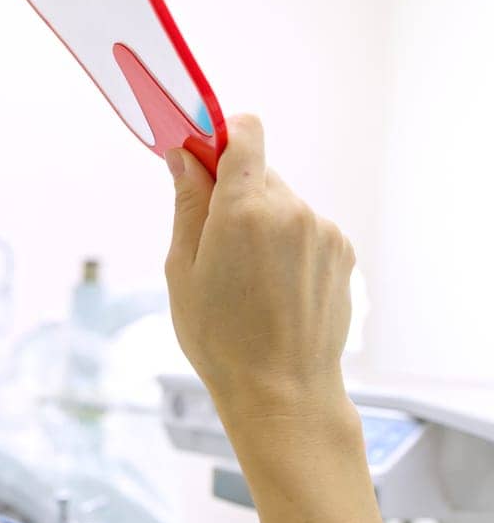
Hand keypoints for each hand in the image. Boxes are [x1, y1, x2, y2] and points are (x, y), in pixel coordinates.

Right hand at [166, 115, 355, 419]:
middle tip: (213, 245)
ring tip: (246, 278)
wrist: (282, 390)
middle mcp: (291, 210)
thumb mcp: (182, 270)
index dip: (220, 136)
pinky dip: (286, 244)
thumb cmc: (220, 338)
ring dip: (260, 223)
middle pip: (257, 172)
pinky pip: (304, 227)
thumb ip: (187, 204)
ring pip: (281, 202)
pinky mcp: (341, 250)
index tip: (200, 160)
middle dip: (231, 195)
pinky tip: (272, 287)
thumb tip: (183, 155)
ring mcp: (322, 230)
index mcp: (244, 210)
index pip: (244, 132)